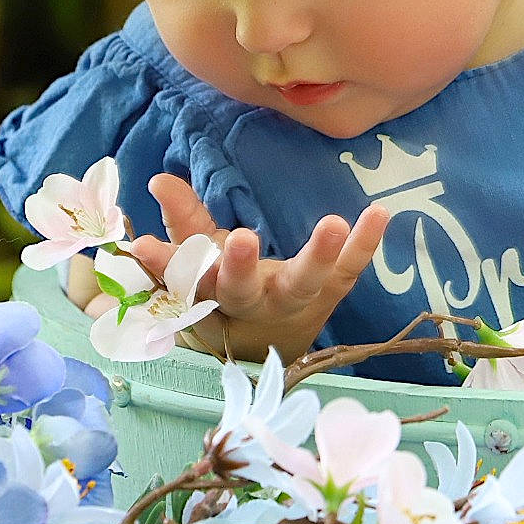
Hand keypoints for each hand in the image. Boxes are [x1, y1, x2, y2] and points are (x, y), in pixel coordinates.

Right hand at [124, 174, 388, 364]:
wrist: (272, 344)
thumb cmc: (229, 295)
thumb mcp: (199, 264)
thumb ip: (183, 222)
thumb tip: (160, 179)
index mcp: (214, 296)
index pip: (186, 280)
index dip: (167, 266)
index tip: (142, 247)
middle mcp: (255, 302)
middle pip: (245, 290)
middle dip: (240, 267)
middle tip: (240, 239)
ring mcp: (297, 299)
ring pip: (304, 283)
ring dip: (318, 255)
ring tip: (333, 223)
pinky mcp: (331, 290)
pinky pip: (350, 269)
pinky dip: (366, 244)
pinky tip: (380, 212)